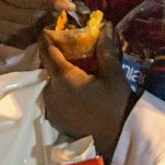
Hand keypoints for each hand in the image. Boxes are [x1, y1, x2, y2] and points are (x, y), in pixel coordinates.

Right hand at [0, 0, 72, 47]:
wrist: (0, 0)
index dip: (48, 1)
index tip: (69, 6)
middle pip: (27, 16)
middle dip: (49, 15)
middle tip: (64, 13)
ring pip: (27, 30)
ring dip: (44, 26)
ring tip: (53, 18)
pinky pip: (24, 40)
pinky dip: (37, 35)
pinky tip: (42, 26)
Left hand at [42, 28, 133, 159]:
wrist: (119, 137)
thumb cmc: (117, 103)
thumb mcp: (113, 74)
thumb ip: (105, 50)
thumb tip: (104, 27)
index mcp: (64, 77)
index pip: (48, 52)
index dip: (47, 39)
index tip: (48, 29)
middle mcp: (51, 91)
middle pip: (46, 68)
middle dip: (52, 56)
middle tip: (64, 48)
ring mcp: (51, 108)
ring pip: (48, 84)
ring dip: (55, 75)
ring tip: (68, 68)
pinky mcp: (55, 120)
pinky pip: (52, 99)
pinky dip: (58, 91)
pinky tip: (70, 89)